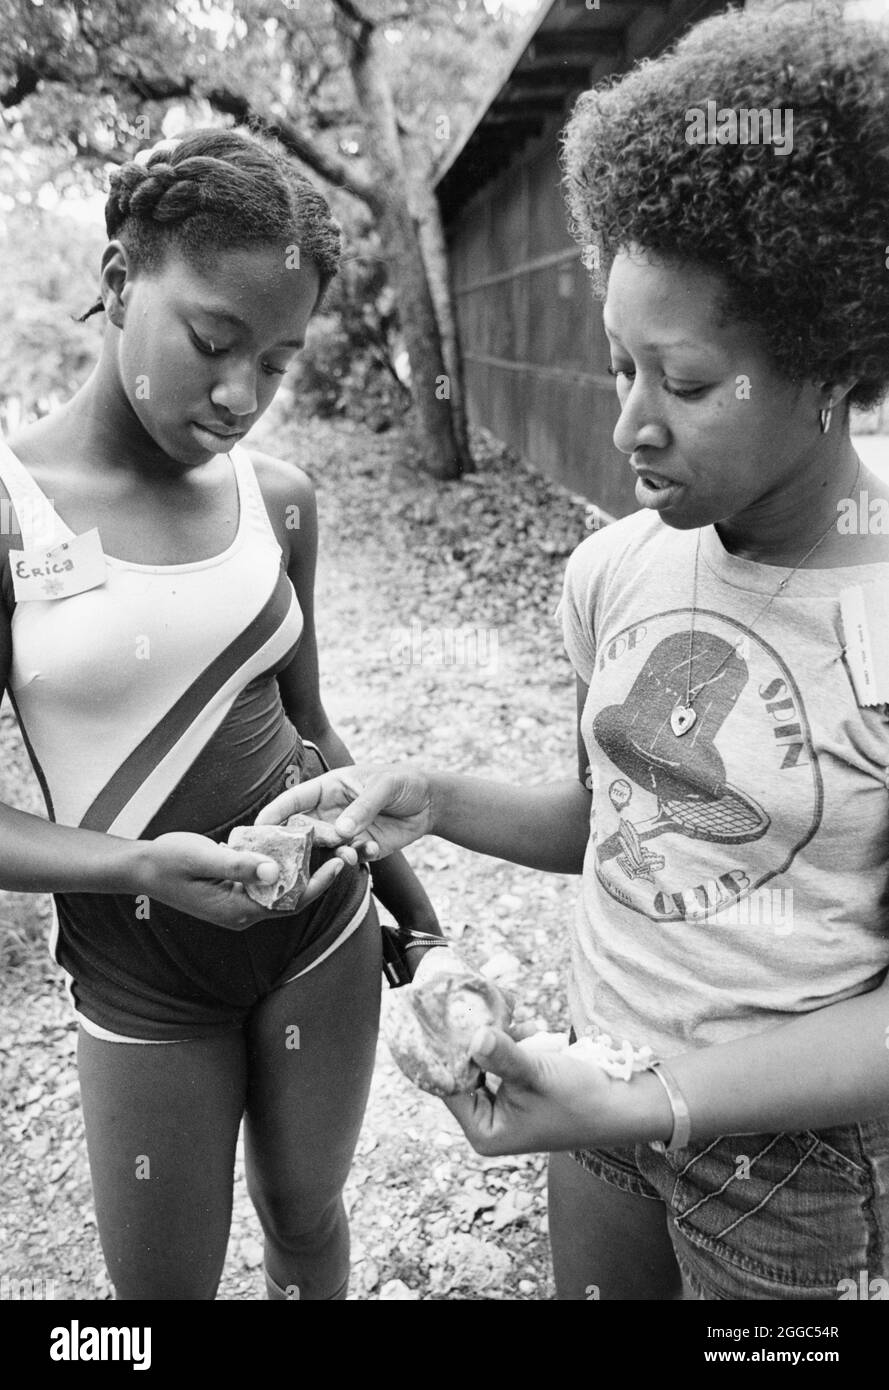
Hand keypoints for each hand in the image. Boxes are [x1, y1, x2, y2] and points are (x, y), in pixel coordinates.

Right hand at [134, 831, 350, 930]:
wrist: (141, 868)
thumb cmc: (168, 860)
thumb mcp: (203, 856)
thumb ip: (238, 864)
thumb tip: (276, 870)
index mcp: (237, 910)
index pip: (289, 903)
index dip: (318, 885)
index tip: (340, 864)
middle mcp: (241, 914)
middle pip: (291, 900)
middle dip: (319, 879)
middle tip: (344, 852)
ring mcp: (237, 906)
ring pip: (281, 893)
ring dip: (304, 874)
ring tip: (328, 849)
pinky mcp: (233, 895)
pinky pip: (267, 886)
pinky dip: (284, 870)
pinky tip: (296, 849)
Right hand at [255, 763, 433, 860]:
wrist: (430, 802)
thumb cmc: (403, 782)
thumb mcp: (383, 787)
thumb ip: (362, 808)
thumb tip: (340, 832)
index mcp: (328, 788)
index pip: (293, 800)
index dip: (275, 813)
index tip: (257, 828)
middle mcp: (330, 812)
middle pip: (303, 829)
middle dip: (308, 840)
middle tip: (327, 842)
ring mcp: (344, 832)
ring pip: (324, 849)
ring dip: (334, 853)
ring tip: (350, 853)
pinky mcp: (360, 848)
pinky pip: (349, 859)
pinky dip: (357, 858)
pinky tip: (372, 849)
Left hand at [443, 1027, 625, 1155]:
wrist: (625, 1105)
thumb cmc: (582, 1100)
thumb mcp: (536, 1074)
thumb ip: (503, 1055)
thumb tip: (474, 1036)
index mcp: (485, 1132)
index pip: (449, 1086)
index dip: (447, 1052)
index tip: (447, 1016)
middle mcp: (490, 1120)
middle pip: (465, 1071)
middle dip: (475, 1040)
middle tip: (480, 1008)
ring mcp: (505, 1104)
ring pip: (485, 1060)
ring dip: (498, 1038)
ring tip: (517, 1024)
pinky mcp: (521, 1088)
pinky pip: (504, 1058)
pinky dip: (514, 1041)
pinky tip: (531, 1031)